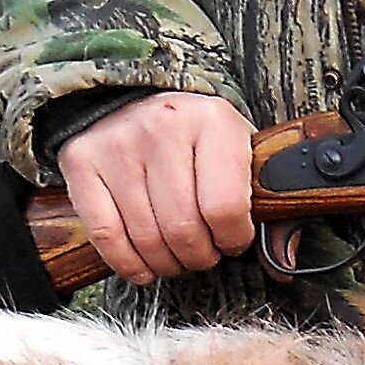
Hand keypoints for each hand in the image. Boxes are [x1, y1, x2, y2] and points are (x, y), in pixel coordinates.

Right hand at [57, 90, 257, 282]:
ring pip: (146, 238)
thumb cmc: (196, 137)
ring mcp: (117, 143)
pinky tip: (143, 266)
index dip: (233, 239)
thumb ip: (267, 205)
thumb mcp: (239, 152)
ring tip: (176, 257)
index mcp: (212, 121)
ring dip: (166, 263)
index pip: (225, 207)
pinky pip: (106, 235)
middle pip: (183, 229)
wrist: (134, 98)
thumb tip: (283, 260)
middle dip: (199, 257)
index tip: (232, 240)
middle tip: (202, 254)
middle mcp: (162, 126)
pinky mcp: (82, 160)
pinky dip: (127, 263)